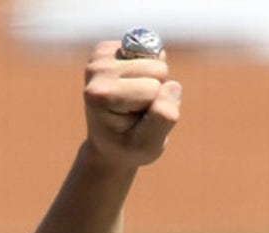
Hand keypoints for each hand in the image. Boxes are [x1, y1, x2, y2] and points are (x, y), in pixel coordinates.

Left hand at [81, 40, 182, 171]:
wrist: (109, 145)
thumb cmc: (130, 147)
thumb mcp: (149, 146)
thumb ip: (163, 118)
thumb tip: (172, 85)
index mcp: (102, 95)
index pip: (153, 88)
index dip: (155, 107)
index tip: (138, 122)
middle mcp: (96, 70)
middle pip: (157, 69)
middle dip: (155, 90)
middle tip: (136, 110)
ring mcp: (99, 58)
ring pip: (156, 58)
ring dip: (152, 80)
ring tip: (133, 100)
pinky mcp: (106, 49)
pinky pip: (149, 49)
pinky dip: (147, 68)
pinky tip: (131, 86)